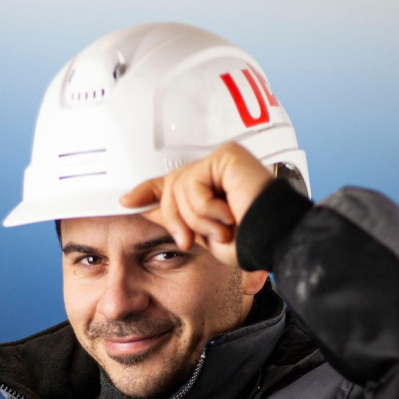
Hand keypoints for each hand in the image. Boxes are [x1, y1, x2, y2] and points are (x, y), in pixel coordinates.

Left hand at [120, 142, 272, 266]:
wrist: (272, 241)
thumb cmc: (250, 242)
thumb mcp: (201, 234)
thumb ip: (176, 217)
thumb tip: (143, 206)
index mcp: (211, 188)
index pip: (172, 183)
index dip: (147, 190)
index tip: (127, 200)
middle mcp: (216, 171)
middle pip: (170, 188)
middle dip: (174, 219)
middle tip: (189, 240)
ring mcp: (222, 161)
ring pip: (178, 188)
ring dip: (196, 219)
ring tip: (222, 229)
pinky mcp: (227, 156)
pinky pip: (194, 183)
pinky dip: (206, 208)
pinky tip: (228, 214)